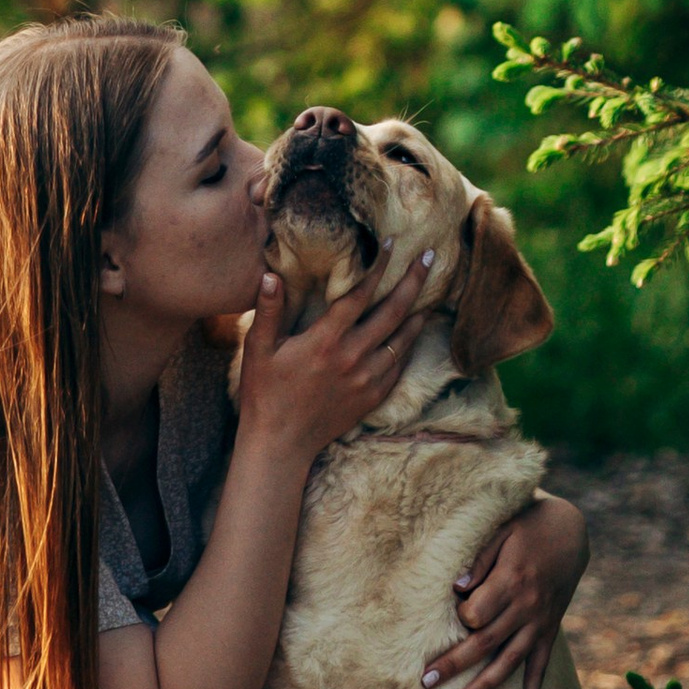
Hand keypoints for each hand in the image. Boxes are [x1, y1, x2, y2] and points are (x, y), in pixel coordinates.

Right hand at [236, 249, 433, 464]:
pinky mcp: (372, 397)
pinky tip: (413, 334)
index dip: (379, 268)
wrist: (282, 443)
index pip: (360, 295)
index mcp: (325, 340)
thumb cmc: (265, 393)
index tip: (394, 245)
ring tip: (430, 294)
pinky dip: (409, 346)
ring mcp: (366, 379)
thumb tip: (271, 275)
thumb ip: (268, 311)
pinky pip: (399, 366)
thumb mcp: (258, 350)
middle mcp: (352, 357)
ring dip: (418, 314)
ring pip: (403, 340)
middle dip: (413, 282)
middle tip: (430, 259)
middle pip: (392, 312)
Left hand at [422, 492, 588, 688]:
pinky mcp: (548, 632)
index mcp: (513, 580)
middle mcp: (527, 607)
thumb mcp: (503, 529)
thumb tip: (456, 586)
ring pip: (510, 661)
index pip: (478, 613)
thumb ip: (480, 558)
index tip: (449, 614)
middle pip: (486, 642)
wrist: (570, 532)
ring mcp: (540, 623)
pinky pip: (540, 668)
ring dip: (487, 685)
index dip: (460, 618)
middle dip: (455, 663)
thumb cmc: (527, 526)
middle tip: (425, 682)